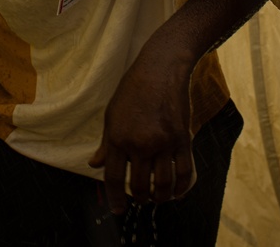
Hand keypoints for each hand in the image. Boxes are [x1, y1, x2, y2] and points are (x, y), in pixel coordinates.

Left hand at [89, 47, 195, 214]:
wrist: (161, 68)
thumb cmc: (133, 89)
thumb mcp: (112, 114)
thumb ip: (106, 144)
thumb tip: (95, 165)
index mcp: (118, 138)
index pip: (114, 178)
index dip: (115, 199)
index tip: (118, 211)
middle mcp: (140, 143)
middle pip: (139, 185)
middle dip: (140, 198)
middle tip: (141, 199)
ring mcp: (163, 142)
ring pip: (162, 184)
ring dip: (159, 197)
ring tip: (158, 198)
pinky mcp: (182, 138)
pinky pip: (184, 172)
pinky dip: (180, 188)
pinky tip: (176, 192)